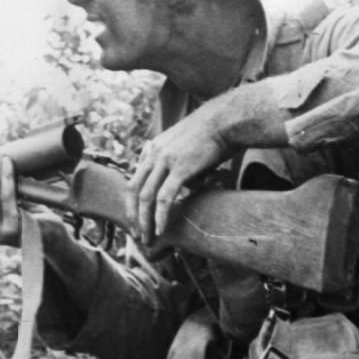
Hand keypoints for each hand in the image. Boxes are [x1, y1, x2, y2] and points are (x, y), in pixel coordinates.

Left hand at [126, 104, 230, 245]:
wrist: (226, 120)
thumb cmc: (214, 134)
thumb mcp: (188, 148)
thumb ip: (181, 167)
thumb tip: (189, 188)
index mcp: (153, 148)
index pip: (135, 179)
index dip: (133, 203)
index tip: (136, 219)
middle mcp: (154, 153)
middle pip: (133, 190)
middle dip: (132, 215)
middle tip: (136, 234)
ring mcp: (165, 160)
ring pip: (146, 197)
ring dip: (144, 221)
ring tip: (147, 238)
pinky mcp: (180, 168)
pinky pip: (164, 198)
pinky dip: (160, 217)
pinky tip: (161, 230)